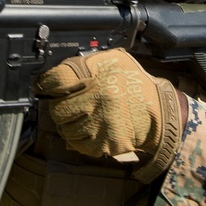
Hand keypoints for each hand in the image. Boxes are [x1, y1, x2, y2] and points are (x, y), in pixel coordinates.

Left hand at [34, 49, 182, 181]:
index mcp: (96, 75)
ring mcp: (99, 124)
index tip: (47, 87)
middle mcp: (97, 99)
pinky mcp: (104, 143)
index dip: (47, 84)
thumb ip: (85, 62)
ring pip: (64, 129)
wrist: (158, 110)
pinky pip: (77, 145)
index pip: (55, 80)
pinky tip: (89, 130)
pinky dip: (79, 139)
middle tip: (69, 104)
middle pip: (56, 108)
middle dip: (59, 106)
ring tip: (81, 117)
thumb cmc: (133, 84)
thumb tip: (57, 71)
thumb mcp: (113, 60)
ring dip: (69, 124)